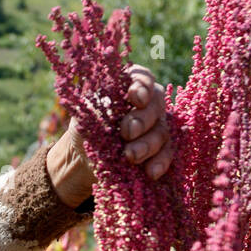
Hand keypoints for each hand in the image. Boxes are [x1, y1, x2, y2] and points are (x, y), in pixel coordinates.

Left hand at [45, 63, 174, 208]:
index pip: (143, 78)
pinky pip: (167, 154)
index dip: (143, 86)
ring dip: (148, 145)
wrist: (83, 158)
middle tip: (127, 133)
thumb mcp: (86, 113)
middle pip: (156, 105)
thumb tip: (111, 103)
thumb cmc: (86, 128)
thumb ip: (101, 105)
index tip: (136, 98)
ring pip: (162, 131)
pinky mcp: (159, 150)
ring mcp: (156, 126)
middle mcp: (147, 103)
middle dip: (143, 119)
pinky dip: (160, 162)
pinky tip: (151, 172)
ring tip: (130, 156)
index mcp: (128, 86)